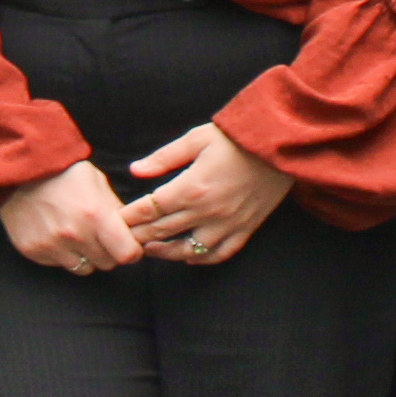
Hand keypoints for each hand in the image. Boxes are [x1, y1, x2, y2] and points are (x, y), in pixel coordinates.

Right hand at [0, 161, 142, 274]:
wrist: (22, 170)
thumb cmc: (64, 173)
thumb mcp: (97, 182)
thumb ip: (116, 208)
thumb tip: (131, 230)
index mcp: (96, 215)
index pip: (127, 253)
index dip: (132, 251)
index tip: (128, 244)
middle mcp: (74, 235)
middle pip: (107, 264)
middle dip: (109, 252)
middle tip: (101, 237)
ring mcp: (52, 245)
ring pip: (84, 268)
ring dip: (86, 256)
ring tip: (78, 236)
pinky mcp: (33, 251)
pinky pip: (59, 265)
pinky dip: (63, 254)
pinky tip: (57, 234)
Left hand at [122, 121, 293, 265]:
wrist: (279, 144)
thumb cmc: (236, 137)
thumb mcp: (197, 138)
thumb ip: (164, 157)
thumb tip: (135, 170)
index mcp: (192, 187)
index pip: (150, 208)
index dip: (129, 215)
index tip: (116, 218)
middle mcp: (207, 211)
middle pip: (163, 230)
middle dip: (139, 234)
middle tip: (123, 238)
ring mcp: (227, 224)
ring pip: (188, 249)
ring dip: (165, 252)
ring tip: (149, 249)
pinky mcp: (244, 229)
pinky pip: (220, 253)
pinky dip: (201, 259)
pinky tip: (188, 257)